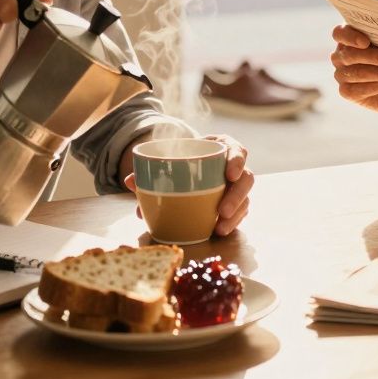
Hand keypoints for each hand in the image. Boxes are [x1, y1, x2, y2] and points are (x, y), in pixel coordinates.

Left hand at [121, 134, 253, 236]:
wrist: (185, 166)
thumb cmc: (181, 158)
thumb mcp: (170, 157)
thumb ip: (151, 168)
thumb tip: (130, 181)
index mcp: (222, 148)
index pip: (238, 150)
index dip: (237, 161)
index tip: (229, 174)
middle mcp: (234, 167)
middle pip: (247, 178)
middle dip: (236, 196)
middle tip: (221, 211)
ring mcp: (236, 186)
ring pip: (245, 200)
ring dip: (235, 215)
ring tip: (220, 228)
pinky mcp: (235, 204)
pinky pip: (239, 214)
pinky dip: (231, 223)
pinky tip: (219, 231)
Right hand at [330, 24, 377, 113]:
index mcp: (347, 39)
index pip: (339, 34)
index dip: (350, 37)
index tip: (365, 42)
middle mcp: (340, 56)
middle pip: (350, 55)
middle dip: (373, 57)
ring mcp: (341, 74)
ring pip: (357, 73)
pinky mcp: (346, 91)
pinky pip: (360, 89)